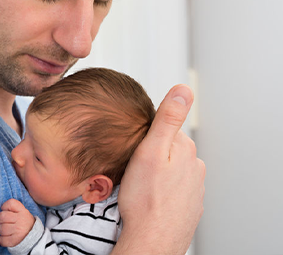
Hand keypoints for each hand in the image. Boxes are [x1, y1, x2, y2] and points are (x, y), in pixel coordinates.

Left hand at [0, 199, 35, 246]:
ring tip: (6, 230)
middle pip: (2, 216)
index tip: (5, 211)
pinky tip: (4, 238)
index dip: (4, 206)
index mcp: (23, 211)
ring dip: (1, 230)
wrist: (34, 237)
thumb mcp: (22, 212)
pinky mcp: (15, 241)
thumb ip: (13, 209)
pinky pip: (2, 240)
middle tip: (2, 222)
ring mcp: (18, 231)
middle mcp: (21, 220)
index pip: (10, 203)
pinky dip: (1, 240)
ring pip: (1, 229)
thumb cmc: (24, 223)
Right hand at [114, 85, 204, 254]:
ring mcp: (194, 189)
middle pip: (169, 150)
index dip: (147, 136)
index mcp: (185, 149)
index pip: (166, 129)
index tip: (135, 147)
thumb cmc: (145, 199)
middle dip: (153, 155)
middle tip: (134, 168)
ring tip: (140, 185)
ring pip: (171, 171)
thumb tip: (183, 89)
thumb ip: (167, 119)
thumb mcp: (150, 150)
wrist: (151, 240)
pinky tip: (149, 199)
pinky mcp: (189, 207)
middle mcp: (195, 168)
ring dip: (157, 174)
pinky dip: (162, 192)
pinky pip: (173, 191)